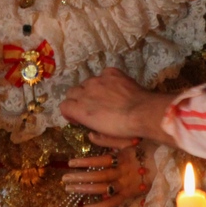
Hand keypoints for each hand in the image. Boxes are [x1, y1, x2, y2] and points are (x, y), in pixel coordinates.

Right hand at [61, 68, 176, 145]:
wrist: (142, 113)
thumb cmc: (122, 129)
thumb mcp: (101, 133)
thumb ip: (88, 125)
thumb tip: (86, 123)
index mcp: (80, 109)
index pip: (63, 105)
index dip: (69, 112)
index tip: (77, 118)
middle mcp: (85, 91)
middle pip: (72, 91)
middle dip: (77, 99)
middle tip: (89, 107)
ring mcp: (98, 79)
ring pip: (88, 82)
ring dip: (91, 90)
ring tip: (105, 97)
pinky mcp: (111, 73)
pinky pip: (104, 74)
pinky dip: (106, 81)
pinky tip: (115, 88)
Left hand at [61, 133, 146, 206]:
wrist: (166, 165)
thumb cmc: (147, 149)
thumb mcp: (130, 140)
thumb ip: (110, 139)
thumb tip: (90, 135)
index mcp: (122, 158)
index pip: (100, 160)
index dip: (85, 162)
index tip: (70, 163)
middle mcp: (122, 173)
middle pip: (98, 176)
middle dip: (80, 177)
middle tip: (64, 179)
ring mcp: (125, 186)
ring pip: (103, 190)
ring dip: (85, 190)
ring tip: (69, 189)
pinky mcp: (128, 196)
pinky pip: (112, 203)